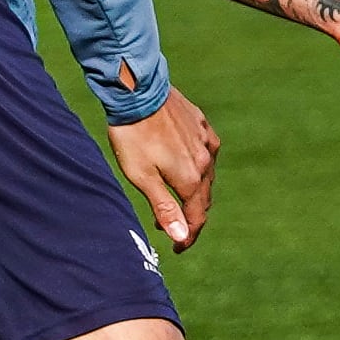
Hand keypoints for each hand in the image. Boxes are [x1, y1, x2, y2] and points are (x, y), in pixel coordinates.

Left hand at [106, 88, 218, 250]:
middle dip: (188, 217)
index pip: (195, 218)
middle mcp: (205, 162)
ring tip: (174, 197)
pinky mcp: (201, 125)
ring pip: (206, 176)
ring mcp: (205, 141)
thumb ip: (164, 207)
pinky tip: (187, 165)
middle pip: (202, 200)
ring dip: (193, 192)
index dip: (187, 237)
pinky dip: (198, 167)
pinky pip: (206, 153)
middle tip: (170, 226)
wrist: (137, 91)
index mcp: (190, 179)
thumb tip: (181, 237)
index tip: (177, 249)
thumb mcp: (142, 177)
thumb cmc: (133, 136)